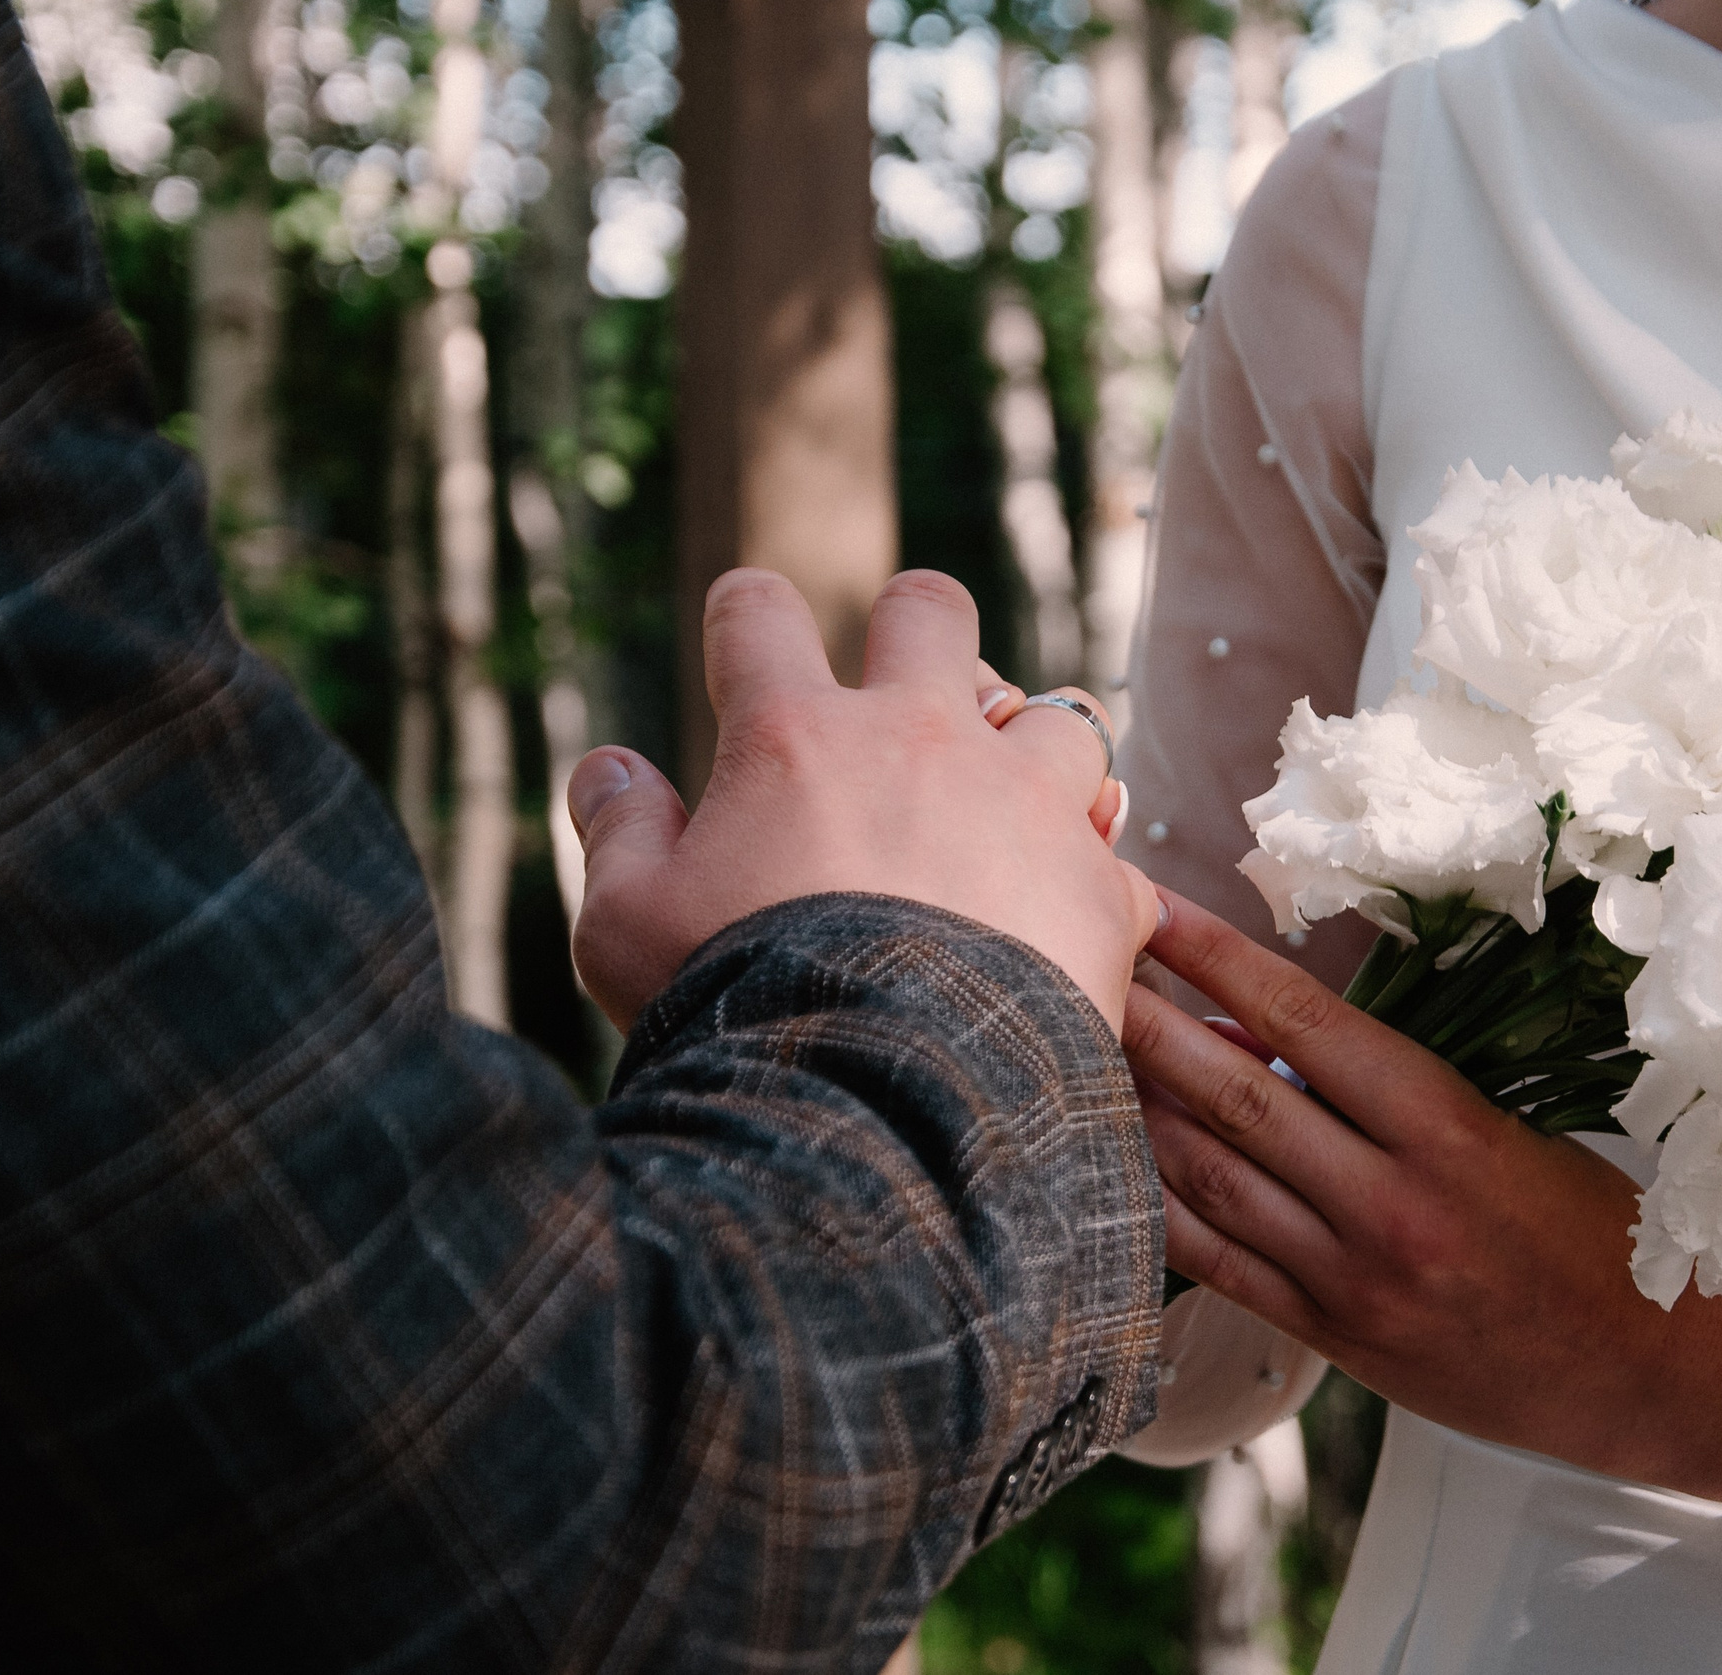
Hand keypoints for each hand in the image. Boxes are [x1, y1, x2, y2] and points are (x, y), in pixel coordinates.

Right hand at [567, 568, 1157, 1032]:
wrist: (885, 1110)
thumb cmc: (739, 1015)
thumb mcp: (626, 930)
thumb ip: (619, 833)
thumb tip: (607, 767)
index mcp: (795, 736)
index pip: (758, 613)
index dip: (746, 613)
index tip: (745, 638)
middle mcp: (921, 739)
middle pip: (933, 612)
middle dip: (918, 632)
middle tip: (902, 698)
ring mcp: (1026, 803)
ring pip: (1061, 715)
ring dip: (1032, 754)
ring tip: (1007, 816)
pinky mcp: (1098, 887)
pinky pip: (1114, 852)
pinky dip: (1091, 879)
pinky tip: (1066, 919)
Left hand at [1124, 888, 1721, 1501]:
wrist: (1659, 1375)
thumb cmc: (1595, 1232)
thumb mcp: (1512, 1133)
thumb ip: (1392, 1093)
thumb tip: (1264, 1035)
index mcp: (1450, 1129)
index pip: (1306, 1019)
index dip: (1218, 958)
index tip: (1156, 906)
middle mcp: (1393, 1202)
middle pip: (1237, 1094)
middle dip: (1147, 1020)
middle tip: (1077, 959)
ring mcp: (1356, 1278)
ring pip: (1212, 1178)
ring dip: (1135, 1108)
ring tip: (1070, 1047)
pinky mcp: (1337, 1340)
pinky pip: (1221, 1266)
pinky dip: (1159, 1209)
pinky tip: (1107, 1163)